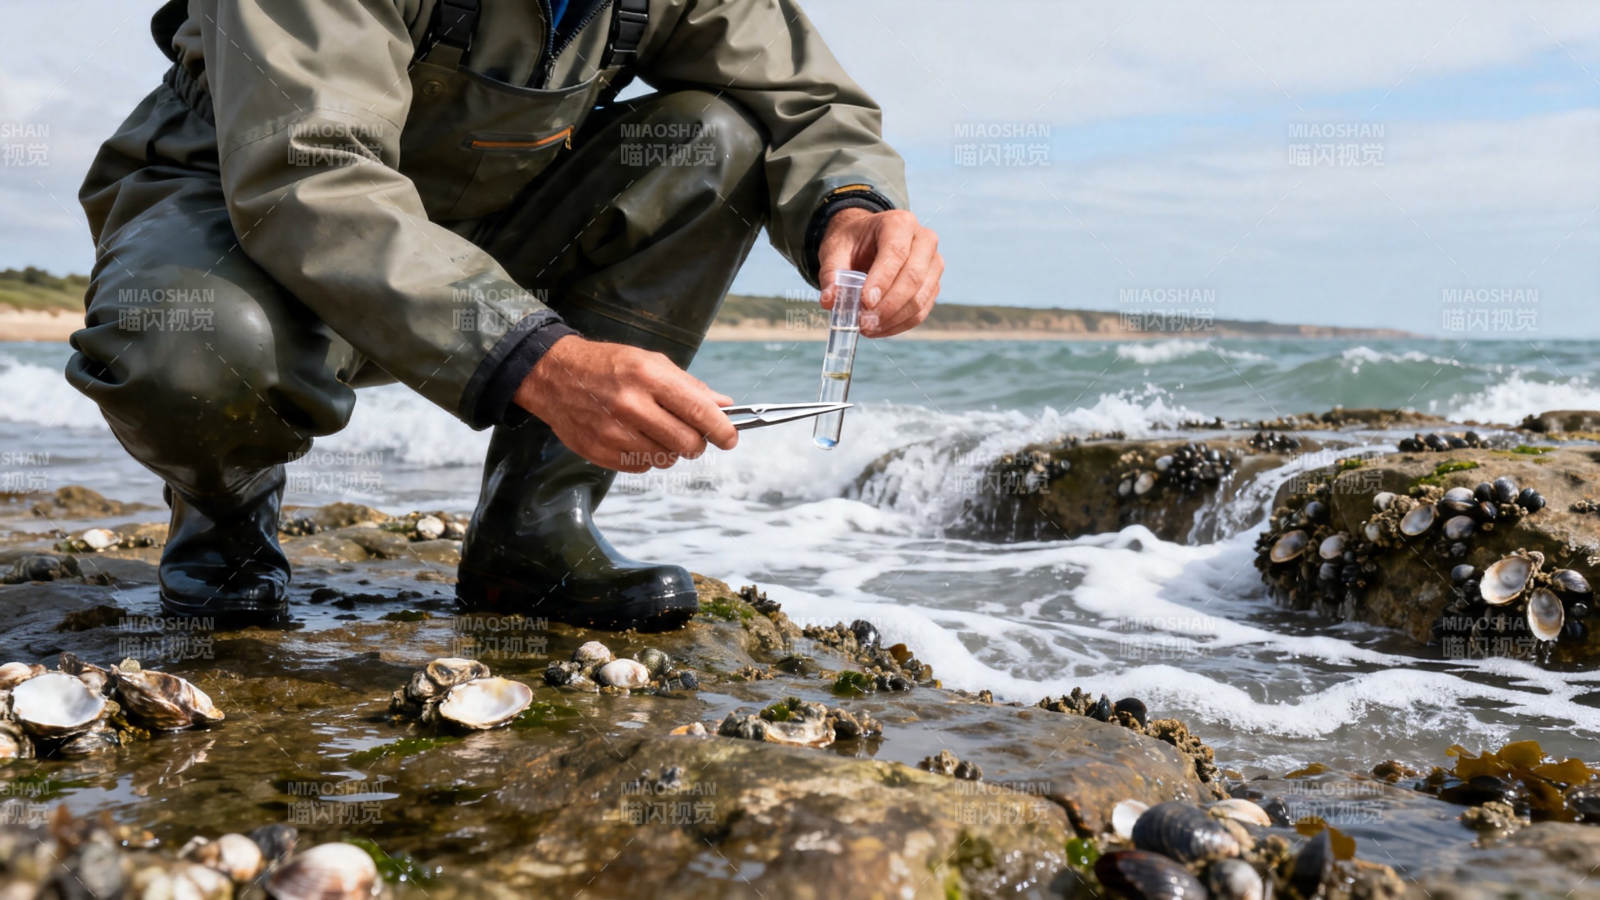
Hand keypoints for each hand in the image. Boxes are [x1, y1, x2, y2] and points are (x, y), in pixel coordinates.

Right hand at [514, 336, 737, 471]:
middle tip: (692, 436)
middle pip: (686, 443)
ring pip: (665, 459)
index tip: (731, 438)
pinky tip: (634, 437)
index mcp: (648, 376)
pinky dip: (645, 457)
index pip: (698, 410)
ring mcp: (613, 431)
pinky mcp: (600, 452)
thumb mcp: (651, 362)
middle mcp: (631, 404)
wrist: (555, 376)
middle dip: (696, 443)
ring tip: (656, 431)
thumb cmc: (609, 366)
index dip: (722, 429)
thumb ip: (689, 386)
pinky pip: (641, 467)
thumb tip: (724, 406)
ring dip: (669, 450)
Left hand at [817, 207, 942, 337]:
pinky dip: (900, 324)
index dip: (882, 280)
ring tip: (868, 328)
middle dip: (888, 305)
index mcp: (899, 222)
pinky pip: (921, 310)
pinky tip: (879, 329)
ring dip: (894, 318)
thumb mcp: (835, 251)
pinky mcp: (933, 284)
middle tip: (864, 323)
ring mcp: (933, 263)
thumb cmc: (853, 242)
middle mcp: (923, 239)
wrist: (867, 240)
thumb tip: (830, 301)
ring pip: (920, 297)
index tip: (865, 302)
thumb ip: (831, 274)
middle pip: (913, 276)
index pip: (896, 252)